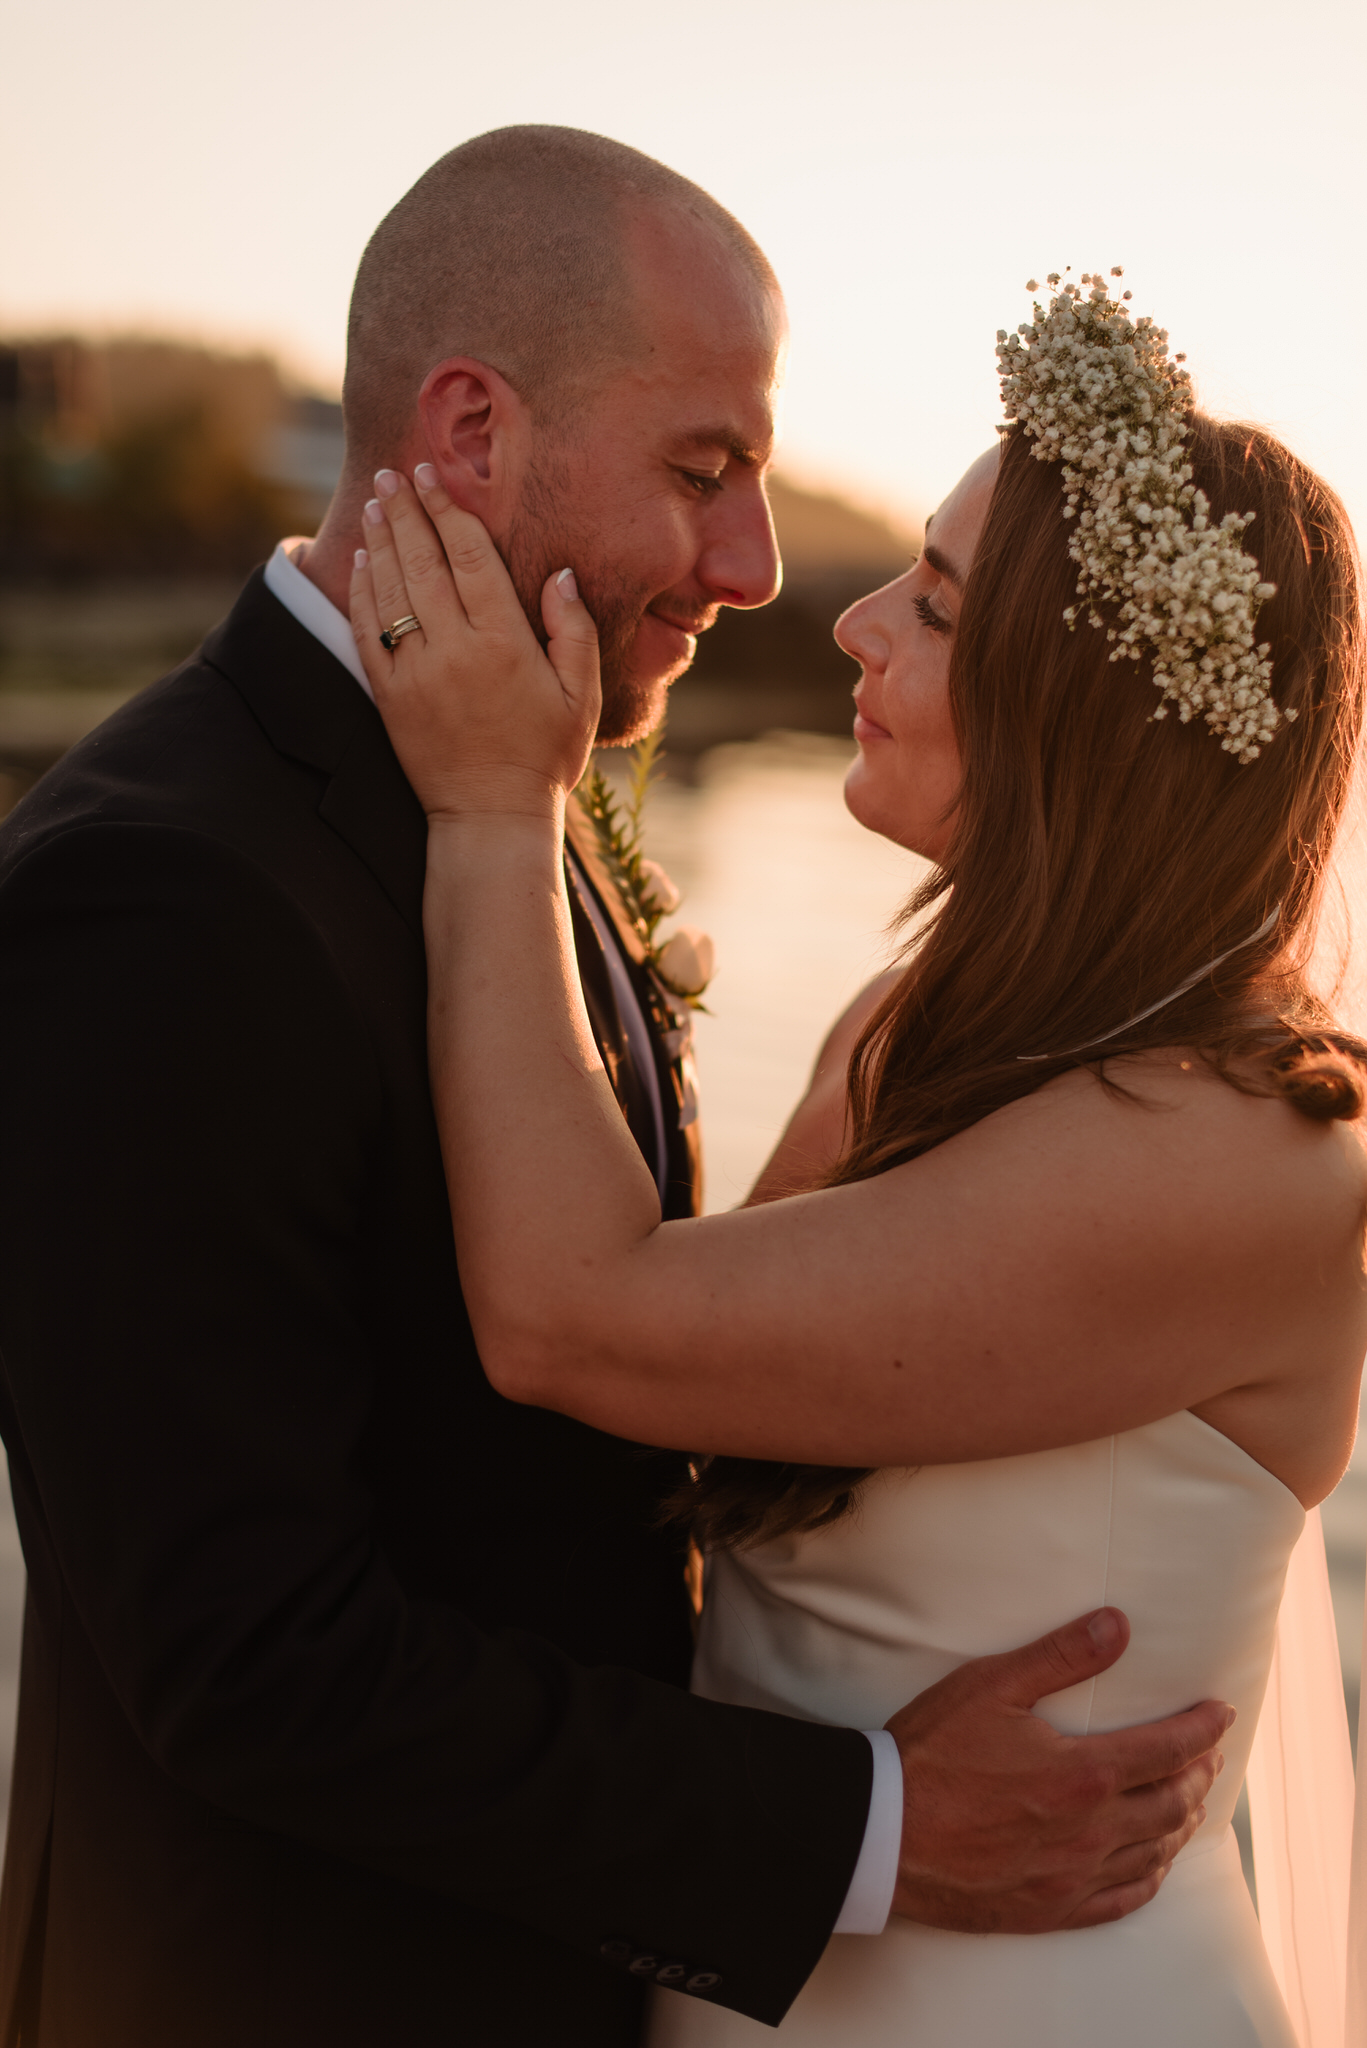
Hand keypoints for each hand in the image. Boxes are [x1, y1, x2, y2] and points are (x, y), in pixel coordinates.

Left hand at [350, 466, 601, 820]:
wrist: (491, 816)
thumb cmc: (545, 756)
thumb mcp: (582, 696)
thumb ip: (574, 631)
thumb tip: (561, 574)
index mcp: (505, 643)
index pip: (470, 558)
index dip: (448, 511)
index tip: (433, 476)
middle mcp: (455, 650)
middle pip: (424, 562)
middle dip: (408, 512)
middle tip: (394, 475)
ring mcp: (416, 673)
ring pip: (391, 590)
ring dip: (381, 541)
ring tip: (377, 503)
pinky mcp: (389, 696)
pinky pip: (368, 631)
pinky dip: (364, 591)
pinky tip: (365, 562)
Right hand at [887, 1606, 1231, 1932]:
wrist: (883, 1833)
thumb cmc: (933, 1754)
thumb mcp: (991, 1686)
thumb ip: (1061, 1656)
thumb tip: (1117, 1625)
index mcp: (1083, 1773)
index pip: (1168, 1749)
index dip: (1202, 1729)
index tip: (1222, 1713)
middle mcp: (1091, 1830)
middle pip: (1172, 1804)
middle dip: (1198, 1773)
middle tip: (1208, 1754)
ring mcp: (1073, 1876)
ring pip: (1153, 1852)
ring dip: (1181, 1823)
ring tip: (1190, 1802)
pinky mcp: (1051, 1909)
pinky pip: (1122, 1900)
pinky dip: (1149, 1877)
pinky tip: (1152, 1864)